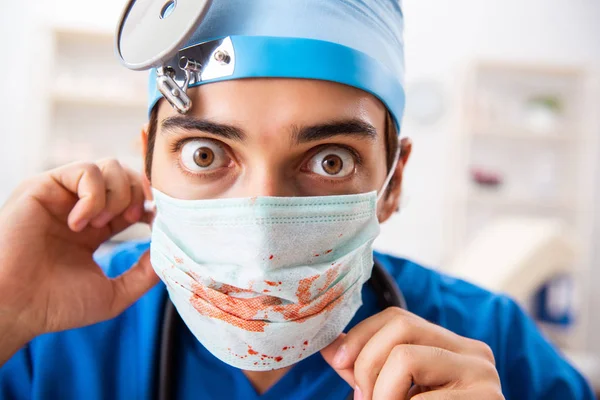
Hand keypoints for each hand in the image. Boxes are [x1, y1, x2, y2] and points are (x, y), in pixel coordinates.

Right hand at [0, 160, 158, 346]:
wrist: (13, 307)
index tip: (158, 219)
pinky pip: (86, 170)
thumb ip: (143, 273)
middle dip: (140, 194)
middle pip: (126, 176)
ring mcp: (63, 196)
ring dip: (117, 195)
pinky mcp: (44, 186)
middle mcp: (80, 208)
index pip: (133, 199)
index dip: (151, 203)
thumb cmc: (55, 305)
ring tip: (100, 226)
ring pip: (110, 167)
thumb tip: (169, 252)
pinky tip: (80, 223)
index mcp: (96, 228)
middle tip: (131, 220)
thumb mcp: (114, 294)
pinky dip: (93, 196)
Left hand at [321, 307, 503, 399]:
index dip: (360, 336)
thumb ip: (366, 367)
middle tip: (363, 398)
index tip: (339, 363)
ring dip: (382, 393)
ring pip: (406, 357)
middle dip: (368, 363)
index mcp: (452, 344)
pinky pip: (420, 399)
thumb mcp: (394, 390)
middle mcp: (473, 352)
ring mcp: (482, 375)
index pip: (397, 316)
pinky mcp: (486, 399)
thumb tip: (329, 345)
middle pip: (401, 327)